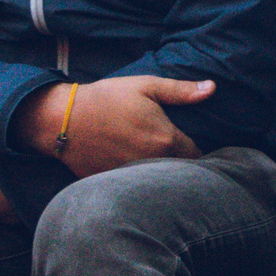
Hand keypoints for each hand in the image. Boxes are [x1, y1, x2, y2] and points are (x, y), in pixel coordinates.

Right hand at [17, 74, 213, 177]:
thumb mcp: (145, 86)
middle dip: (180, 165)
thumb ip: (181, 91)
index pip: (197, 155)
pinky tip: (133, 173)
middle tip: (171, 153)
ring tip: (154, 162)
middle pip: (179, 172)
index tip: (187, 144)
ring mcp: (133, 178)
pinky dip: (138, 184)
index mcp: (166, 139)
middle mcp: (153, 163)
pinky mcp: (115, 185)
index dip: (194, 150)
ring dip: (161, 176)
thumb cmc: (106, 98)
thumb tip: (213, 89)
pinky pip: (135, 189)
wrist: (62, 120)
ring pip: (159, 183)